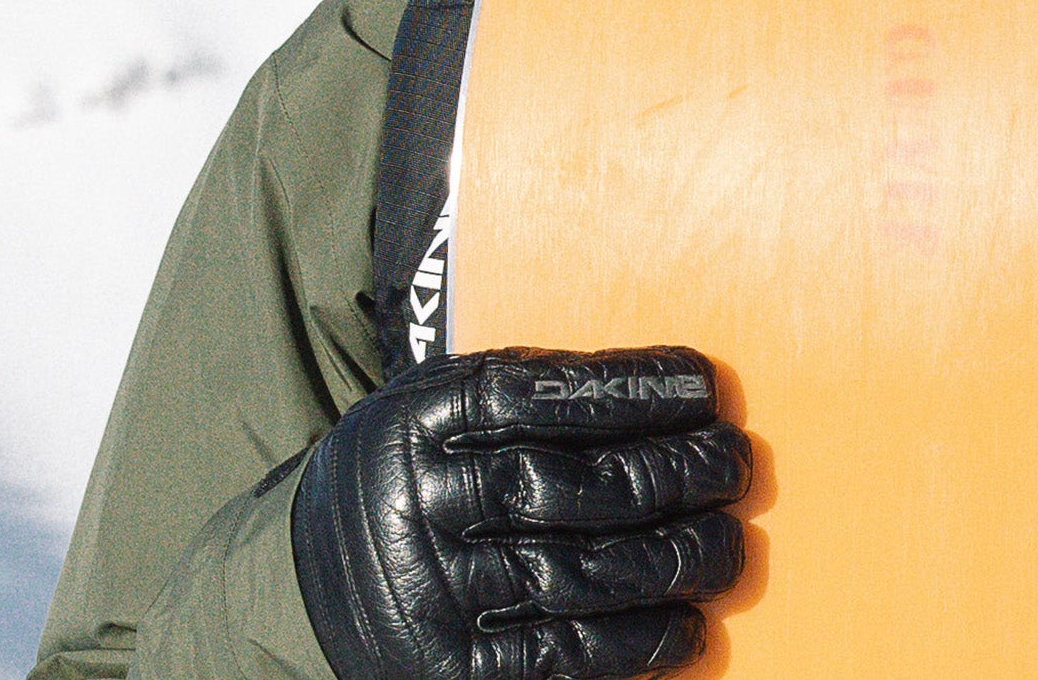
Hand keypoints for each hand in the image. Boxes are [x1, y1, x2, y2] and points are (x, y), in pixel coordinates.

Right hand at [292, 347, 749, 679]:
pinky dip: (637, 643)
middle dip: (676, 473)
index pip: (544, 394)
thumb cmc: (409, 476)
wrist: (302, 585)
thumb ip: (523, 395)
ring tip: (730, 546)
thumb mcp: (434, 409)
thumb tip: (661, 389)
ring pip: (585, 573)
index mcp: (420, 421)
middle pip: (579, 485)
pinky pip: (562, 655)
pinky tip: (689, 626)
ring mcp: (437, 592)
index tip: (705, 387)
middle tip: (736, 465)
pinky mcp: (451, 671)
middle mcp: (425, 503)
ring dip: (676, 561)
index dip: (635, 389)